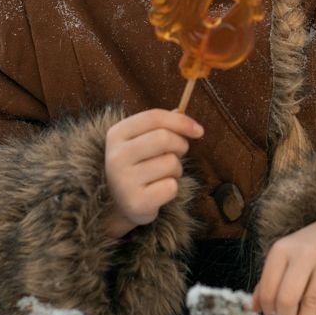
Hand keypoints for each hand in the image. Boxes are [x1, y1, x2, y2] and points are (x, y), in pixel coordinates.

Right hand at [104, 109, 203, 238]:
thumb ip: (161, 125)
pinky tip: (158, 191)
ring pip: (171, 163)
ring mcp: (123, 180)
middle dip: (180, 145)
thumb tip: (182, 111)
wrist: (120, 204)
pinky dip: (172, 188)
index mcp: (116, 134)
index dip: (181, 121)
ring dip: (176, 169)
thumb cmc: (138, 165)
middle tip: (178, 154)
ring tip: (163, 175)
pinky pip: (171, 187)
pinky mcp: (135, 202)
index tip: (199, 130)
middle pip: (164, 138)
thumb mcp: (143, 140)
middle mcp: (116, 156)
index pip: (154, 117)